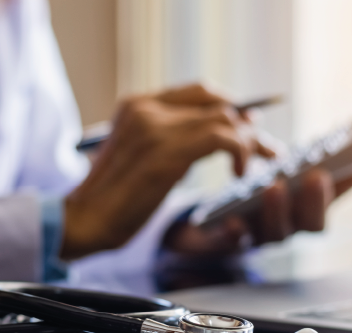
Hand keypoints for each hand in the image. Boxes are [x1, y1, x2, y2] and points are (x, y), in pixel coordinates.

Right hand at [61, 84, 274, 259]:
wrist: (83, 221)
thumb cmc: (111, 200)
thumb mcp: (138, 157)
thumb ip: (169, 140)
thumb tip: (215, 132)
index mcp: (136, 105)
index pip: (198, 92)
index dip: (230, 106)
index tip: (250, 126)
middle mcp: (146, 108)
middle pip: (217, 102)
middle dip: (248, 125)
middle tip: (267, 150)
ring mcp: (156, 127)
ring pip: (225, 119)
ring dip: (250, 142)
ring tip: (256, 165)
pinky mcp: (168, 152)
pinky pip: (223, 138)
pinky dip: (240, 153)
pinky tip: (237, 174)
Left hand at [163, 148, 351, 254]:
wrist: (199, 223)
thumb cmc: (243, 191)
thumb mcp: (270, 164)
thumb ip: (294, 150)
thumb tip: (312, 116)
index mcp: (305, 203)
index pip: (343, 190)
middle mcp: (290, 223)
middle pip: (315, 223)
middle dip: (319, 200)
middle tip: (318, 176)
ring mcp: (262, 236)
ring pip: (279, 233)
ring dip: (279, 210)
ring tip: (273, 187)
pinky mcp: (231, 242)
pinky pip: (236, 243)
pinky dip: (236, 232)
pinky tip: (233, 219)